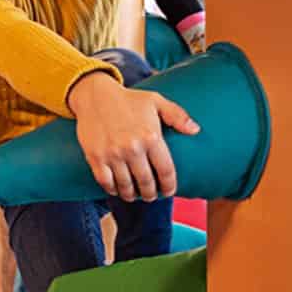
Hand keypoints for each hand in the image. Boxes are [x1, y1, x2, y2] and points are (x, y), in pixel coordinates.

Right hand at [67, 70, 199, 201]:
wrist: (95, 95)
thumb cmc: (128, 99)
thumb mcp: (156, 101)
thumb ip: (177, 116)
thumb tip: (196, 130)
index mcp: (150, 136)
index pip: (166, 171)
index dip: (169, 186)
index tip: (169, 191)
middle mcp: (132, 148)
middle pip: (146, 183)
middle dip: (150, 194)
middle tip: (151, 195)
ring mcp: (113, 154)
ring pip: (126, 186)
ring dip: (132, 195)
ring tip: (135, 195)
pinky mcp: (96, 157)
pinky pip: (106, 182)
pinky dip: (113, 190)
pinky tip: (117, 190)